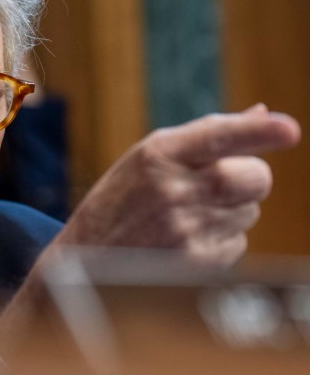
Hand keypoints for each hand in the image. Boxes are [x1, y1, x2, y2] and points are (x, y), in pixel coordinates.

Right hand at [56, 104, 300, 265]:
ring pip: (250, 211)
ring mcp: (185, 228)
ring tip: (185, 217)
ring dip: (230, 211)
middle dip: (248, 178)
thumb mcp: (148, 158)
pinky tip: (184, 240)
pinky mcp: (195, 262)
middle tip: (217, 184)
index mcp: (158, 154)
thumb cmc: (122, 199)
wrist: (86, 255)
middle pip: (255, 177)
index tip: (289, 130)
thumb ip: (205, 136)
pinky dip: (220, 240)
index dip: (258, 132)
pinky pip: (238, 243)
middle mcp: (173, 189)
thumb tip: (263, 112)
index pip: (218, 137)